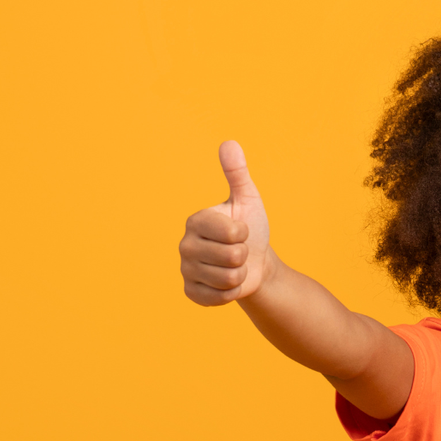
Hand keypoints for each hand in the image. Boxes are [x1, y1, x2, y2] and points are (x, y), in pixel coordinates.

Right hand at [179, 140, 274, 305]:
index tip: (240, 231)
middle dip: (244, 256)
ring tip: (234, 266)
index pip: (233, 232)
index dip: (245, 234)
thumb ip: (237, 174)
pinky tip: (227, 282)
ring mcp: (185, 269)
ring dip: (240, 274)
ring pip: (229, 278)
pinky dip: (232, 292)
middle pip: (232, 257)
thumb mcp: (248, 200)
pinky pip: (219, 297)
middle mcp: (185, 244)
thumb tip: (229, 143)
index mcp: (196, 220)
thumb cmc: (251, 229)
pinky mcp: (190, 292)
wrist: (255, 263)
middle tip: (238, 251)